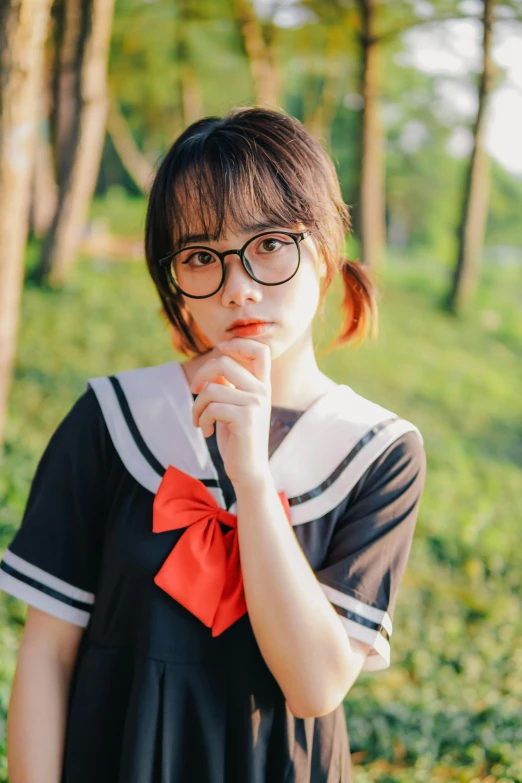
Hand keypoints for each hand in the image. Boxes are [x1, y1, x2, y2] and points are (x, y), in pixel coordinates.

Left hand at [190, 338, 271, 486]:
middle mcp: (262, 391)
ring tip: (199, 420)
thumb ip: (227, 386)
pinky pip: (211, 407)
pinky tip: (207, 431)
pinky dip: (201, 419)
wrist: (249, 471)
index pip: (260, 350)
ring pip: (211, 388)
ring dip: (197, 406)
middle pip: (224, 361)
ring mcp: (256, 404)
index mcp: (262, 386)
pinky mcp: (245, 418)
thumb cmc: (237, 439)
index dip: (238, 343)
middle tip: (194, 390)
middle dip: (201, 374)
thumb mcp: (232, 407)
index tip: (220, 350)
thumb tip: (212, 369)